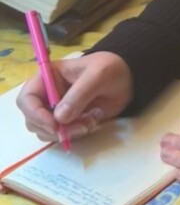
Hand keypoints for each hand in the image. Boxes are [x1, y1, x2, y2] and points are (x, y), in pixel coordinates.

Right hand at [16, 51, 133, 142]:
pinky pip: (61, 135)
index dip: (34, 114)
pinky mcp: (67, 121)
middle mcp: (47, 95)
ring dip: (66, 133)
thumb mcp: (97, 75)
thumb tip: (59, 118)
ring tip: (89, 122)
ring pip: (46, 131)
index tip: (54, 124)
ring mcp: (56, 110)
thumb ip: (78, 95)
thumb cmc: (111, 68)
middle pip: (33, 120)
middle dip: (53, 128)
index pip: (26, 99)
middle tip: (79, 127)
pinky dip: (75, 134)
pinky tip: (91, 122)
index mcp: (47, 77)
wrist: (128, 78)